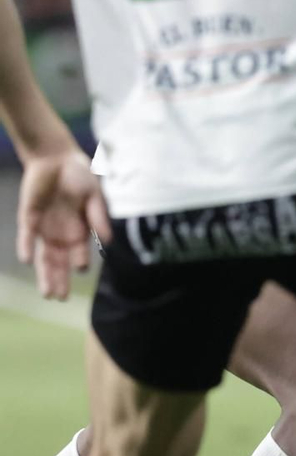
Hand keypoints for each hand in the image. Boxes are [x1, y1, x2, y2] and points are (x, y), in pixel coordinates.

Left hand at [17, 147, 109, 300]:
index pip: (79, 253)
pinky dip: (27, 248)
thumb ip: (99, 216)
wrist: (55, 157)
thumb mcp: (95, 195)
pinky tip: (28, 261)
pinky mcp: (29, 217)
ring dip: (45, 274)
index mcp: (80, 229)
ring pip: (44, 257)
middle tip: (59, 299)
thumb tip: (108, 240)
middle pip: (60, 262)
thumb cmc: (80, 174)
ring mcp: (45, 227)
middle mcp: (62, 233)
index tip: (81, 270)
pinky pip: (27, 237)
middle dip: (60, 281)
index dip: (79, 262)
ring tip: (47, 294)